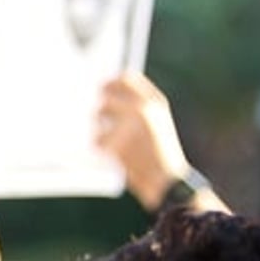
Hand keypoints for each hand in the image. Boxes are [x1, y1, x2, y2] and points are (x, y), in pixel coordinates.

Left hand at [95, 72, 190, 209]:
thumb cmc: (160, 153)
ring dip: (98, 128)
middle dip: (98, 106)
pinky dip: (100, 147)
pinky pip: (96, 139)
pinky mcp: (116, 143)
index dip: (111, 82)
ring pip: (97, 118)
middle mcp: (142, 110)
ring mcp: (128, 126)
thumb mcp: (157, 123)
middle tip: (93, 113)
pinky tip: (113, 155)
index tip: (101, 86)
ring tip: (111, 140)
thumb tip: (106, 94)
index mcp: (154, 103)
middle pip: (105, 97)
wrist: (166, 181)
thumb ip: (139, 106)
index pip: (127, 79)